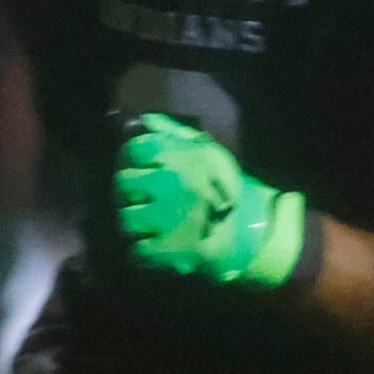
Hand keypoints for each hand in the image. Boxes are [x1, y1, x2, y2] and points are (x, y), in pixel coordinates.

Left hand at [111, 115, 308, 290]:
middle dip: (132, 193)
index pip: (136, 149)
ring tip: (149, 226)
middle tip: (144, 200)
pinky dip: (143, 253)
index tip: (145, 169)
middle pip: (123, 183)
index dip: (136, 159)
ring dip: (136, 224)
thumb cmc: (225, 188)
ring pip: (126, 219)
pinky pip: (136, 251)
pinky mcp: (166, 249)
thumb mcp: (208, 152)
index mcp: (181, 158)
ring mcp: (166, 218)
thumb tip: (146, 120)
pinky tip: (156, 246)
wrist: (250, 230)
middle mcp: (170, 184)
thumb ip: (176, 134)